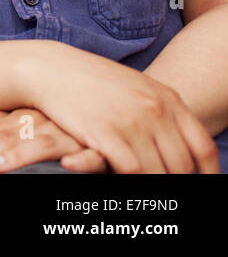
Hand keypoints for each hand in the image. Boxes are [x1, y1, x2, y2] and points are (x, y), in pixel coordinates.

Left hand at [0, 108, 105, 173]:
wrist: (124, 104)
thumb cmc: (68, 116)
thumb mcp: (29, 120)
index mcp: (26, 116)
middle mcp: (45, 122)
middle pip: (4, 140)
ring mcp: (74, 133)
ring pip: (42, 145)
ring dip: (18, 155)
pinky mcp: (107, 146)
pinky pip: (94, 154)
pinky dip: (83, 161)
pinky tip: (69, 168)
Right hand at [20, 43, 219, 173]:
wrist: (50, 68)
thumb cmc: (92, 80)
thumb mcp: (136, 87)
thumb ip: (160, 111)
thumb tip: (179, 143)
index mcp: (167, 99)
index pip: (203, 147)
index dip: (207, 172)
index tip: (201, 183)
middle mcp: (155, 110)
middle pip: (181, 166)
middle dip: (174, 181)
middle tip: (162, 187)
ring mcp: (131, 122)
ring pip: (158, 173)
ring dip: (151, 184)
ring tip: (140, 187)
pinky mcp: (105, 133)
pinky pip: (132, 171)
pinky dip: (129, 180)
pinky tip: (118, 177)